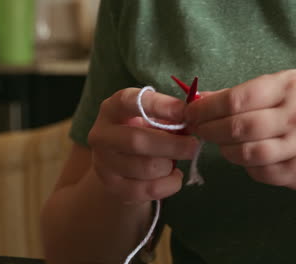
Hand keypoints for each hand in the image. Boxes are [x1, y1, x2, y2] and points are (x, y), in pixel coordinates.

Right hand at [88, 88, 198, 202]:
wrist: (120, 167)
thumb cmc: (143, 134)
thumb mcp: (152, 120)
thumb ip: (170, 118)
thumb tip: (194, 121)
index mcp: (111, 110)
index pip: (128, 102)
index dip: (157, 105)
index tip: (184, 111)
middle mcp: (101, 135)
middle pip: (137, 141)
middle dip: (172, 145)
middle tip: (193, 146)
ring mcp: (103, 164)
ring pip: (145, 167)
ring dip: (169, 165)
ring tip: (177, 161)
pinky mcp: (113, 187)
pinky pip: (148, 189)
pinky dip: (169, 184)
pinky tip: (174, 177)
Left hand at [185, 70, 295, 192]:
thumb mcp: (295, 88)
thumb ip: (251, 93)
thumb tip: (205, 99)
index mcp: (294, 86)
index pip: (237, 98)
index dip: (206, 108)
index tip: (190, 112)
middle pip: (237, 127)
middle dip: (208, 130)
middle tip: (198, 130)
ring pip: (245, 153)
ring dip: (225, 150)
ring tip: (223, 144)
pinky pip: (260, 173)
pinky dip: (247, 166)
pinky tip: (249, 157)